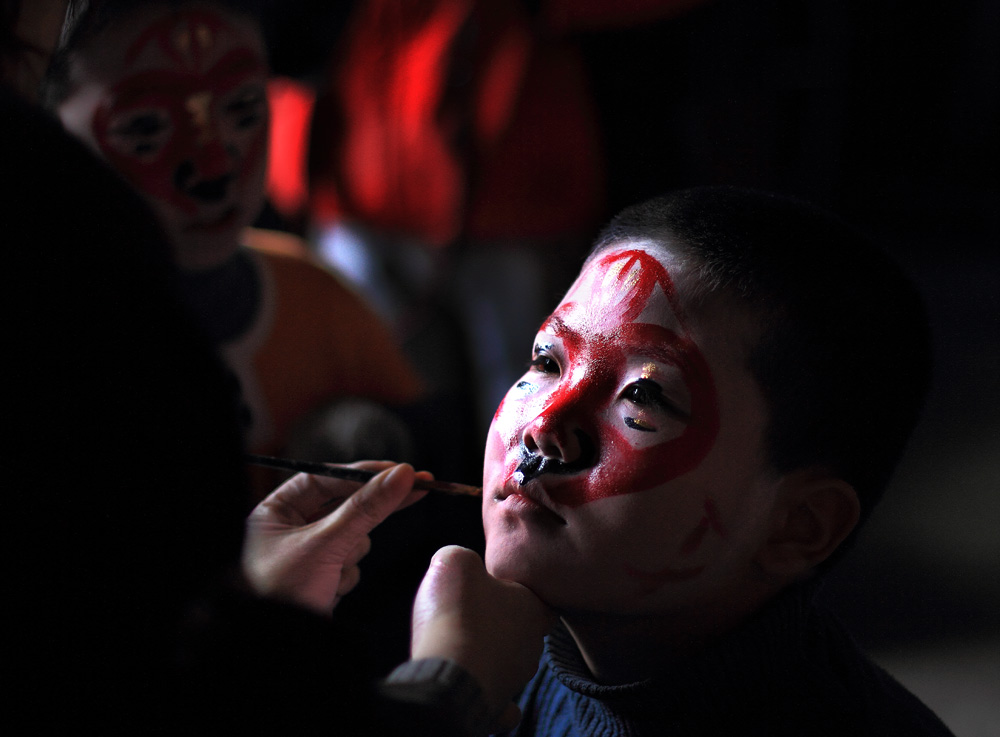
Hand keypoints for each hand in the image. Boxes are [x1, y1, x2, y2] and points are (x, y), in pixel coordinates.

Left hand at [242, 462, 425, 614]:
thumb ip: (365, 509)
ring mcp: (308, 555)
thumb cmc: (275, 594)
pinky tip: (328, 589)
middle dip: (372, 508)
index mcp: (277, 510)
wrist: (271, 648)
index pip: (327, 477)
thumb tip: (401, 476)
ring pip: (353, 538)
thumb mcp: (324, 545)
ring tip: (329, 574)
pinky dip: (345, 577)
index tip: (400, 471)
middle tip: (420, 486)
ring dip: (349, 555)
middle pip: (345, 505)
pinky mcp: (321, 578)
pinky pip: (350, 565)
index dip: (364, 473)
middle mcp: (290, 528)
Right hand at [410, 546, 555, 731]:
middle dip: (504, 621)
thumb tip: (464, 565)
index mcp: (534, 609)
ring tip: (464, 641)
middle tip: (477, 609)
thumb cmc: (457, 613)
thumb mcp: (456, 561)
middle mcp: (532, 646)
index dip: (524, 588)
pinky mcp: (495, 706)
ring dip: (492, 653)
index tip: (507, 584)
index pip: (543, 596)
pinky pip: (499, 703)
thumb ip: (465, 558)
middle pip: (525, 629)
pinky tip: (477, 684)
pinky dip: (489, 694)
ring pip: (510, 662)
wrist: (447, 673)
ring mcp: (515, 679)